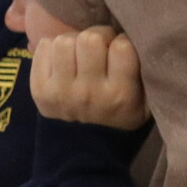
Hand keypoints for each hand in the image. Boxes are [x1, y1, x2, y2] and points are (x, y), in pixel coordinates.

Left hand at [31, 27, 147, 131]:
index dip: (124, 41)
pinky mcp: (38, 90)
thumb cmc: (122, 118)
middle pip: (90, 39)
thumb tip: (141, 37)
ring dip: (75, 41)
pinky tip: (64, 59)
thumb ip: (147, 73)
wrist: (85, 150)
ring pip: (64, 41)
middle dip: (99, 36)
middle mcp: (89, 92)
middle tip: (101, 47)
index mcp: (120, 94)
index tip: (122, 49)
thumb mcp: (147, 102)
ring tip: (81, 52)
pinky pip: (43, 48)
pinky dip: (54, 47)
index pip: (123, 46)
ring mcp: (60, 91)